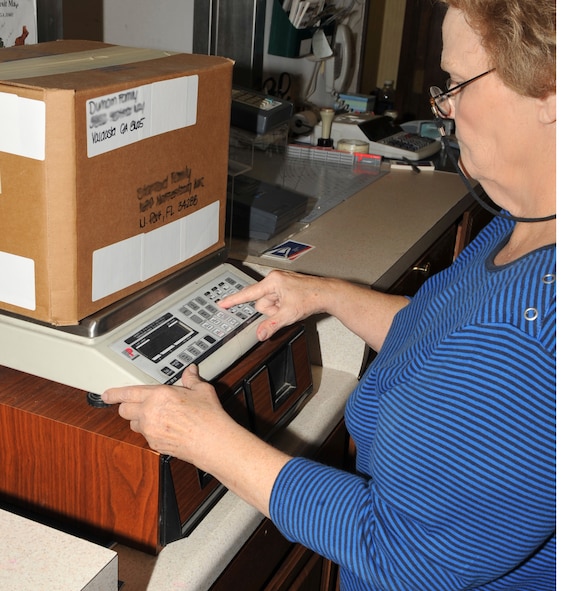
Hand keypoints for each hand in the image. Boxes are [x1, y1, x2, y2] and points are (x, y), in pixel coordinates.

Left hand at [101, 365, 229, 466]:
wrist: (212, 442)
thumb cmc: (208, 416)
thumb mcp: (202, 390)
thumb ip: (191, 379)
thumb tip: (191, 371)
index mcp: (159, 395)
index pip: (127, 393)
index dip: (114, 393)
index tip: (106, 394)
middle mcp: (150, 412)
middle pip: (124, 410)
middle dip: (127, 406)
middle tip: (137, 404)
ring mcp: (150, 430)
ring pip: (133, 424)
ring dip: (139, 420)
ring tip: (157, 416)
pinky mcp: (154, 444)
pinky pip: (145, 436)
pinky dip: (150, 431)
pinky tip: (166, 428)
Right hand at [219, 270, 328, 340]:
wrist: (328, 294)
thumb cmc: (311, 297)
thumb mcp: (288, 315)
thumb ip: (271, 325)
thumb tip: (260, 334)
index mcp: (272, 281)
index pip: (248, 294)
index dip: (233, 301)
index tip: (221, 304)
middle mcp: (275, 279)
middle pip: (261, 302)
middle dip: (271, 310)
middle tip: (285, 310)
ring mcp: (281, 282)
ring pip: (270, 303)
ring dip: (278, 309)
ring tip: (292, 307)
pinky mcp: (286, 287)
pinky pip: (277, 301)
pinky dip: (283, 307)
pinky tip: (294, 306)